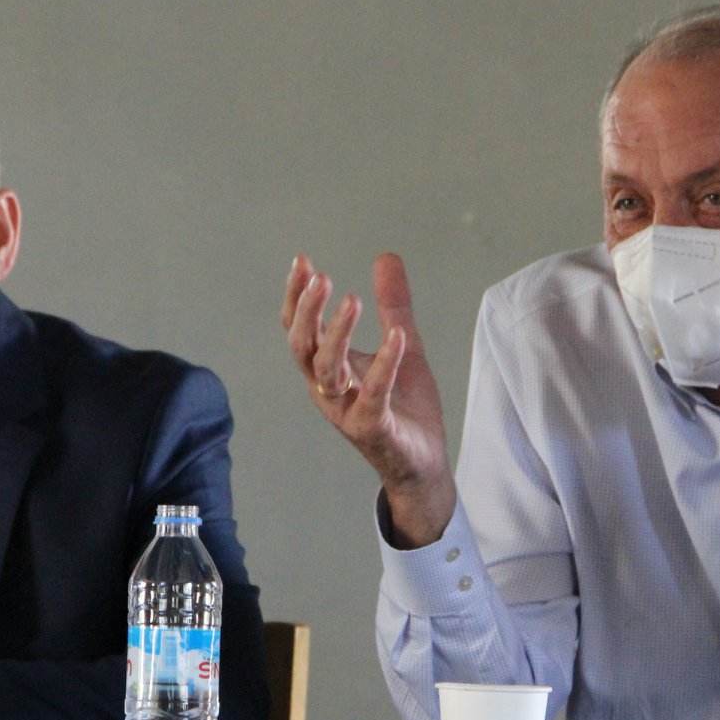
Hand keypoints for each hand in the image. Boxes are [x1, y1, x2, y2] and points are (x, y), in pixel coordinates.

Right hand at [281, 253, 455, 546]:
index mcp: (328, 367)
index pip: (300, 328)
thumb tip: (385, 257)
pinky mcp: (373, 428)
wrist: (423, 463)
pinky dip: (383, 365)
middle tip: (321, 278)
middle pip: (302, 346)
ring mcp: (347, 410)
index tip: (303, 261)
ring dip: (336, 334)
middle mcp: (328, 389)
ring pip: (326, 370)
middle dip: (306, 311)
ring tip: (352, 300)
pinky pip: (373, 395)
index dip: (296, 296)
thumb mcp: (403, 344)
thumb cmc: (404, 407)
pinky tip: (397, 337)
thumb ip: (393, 305)